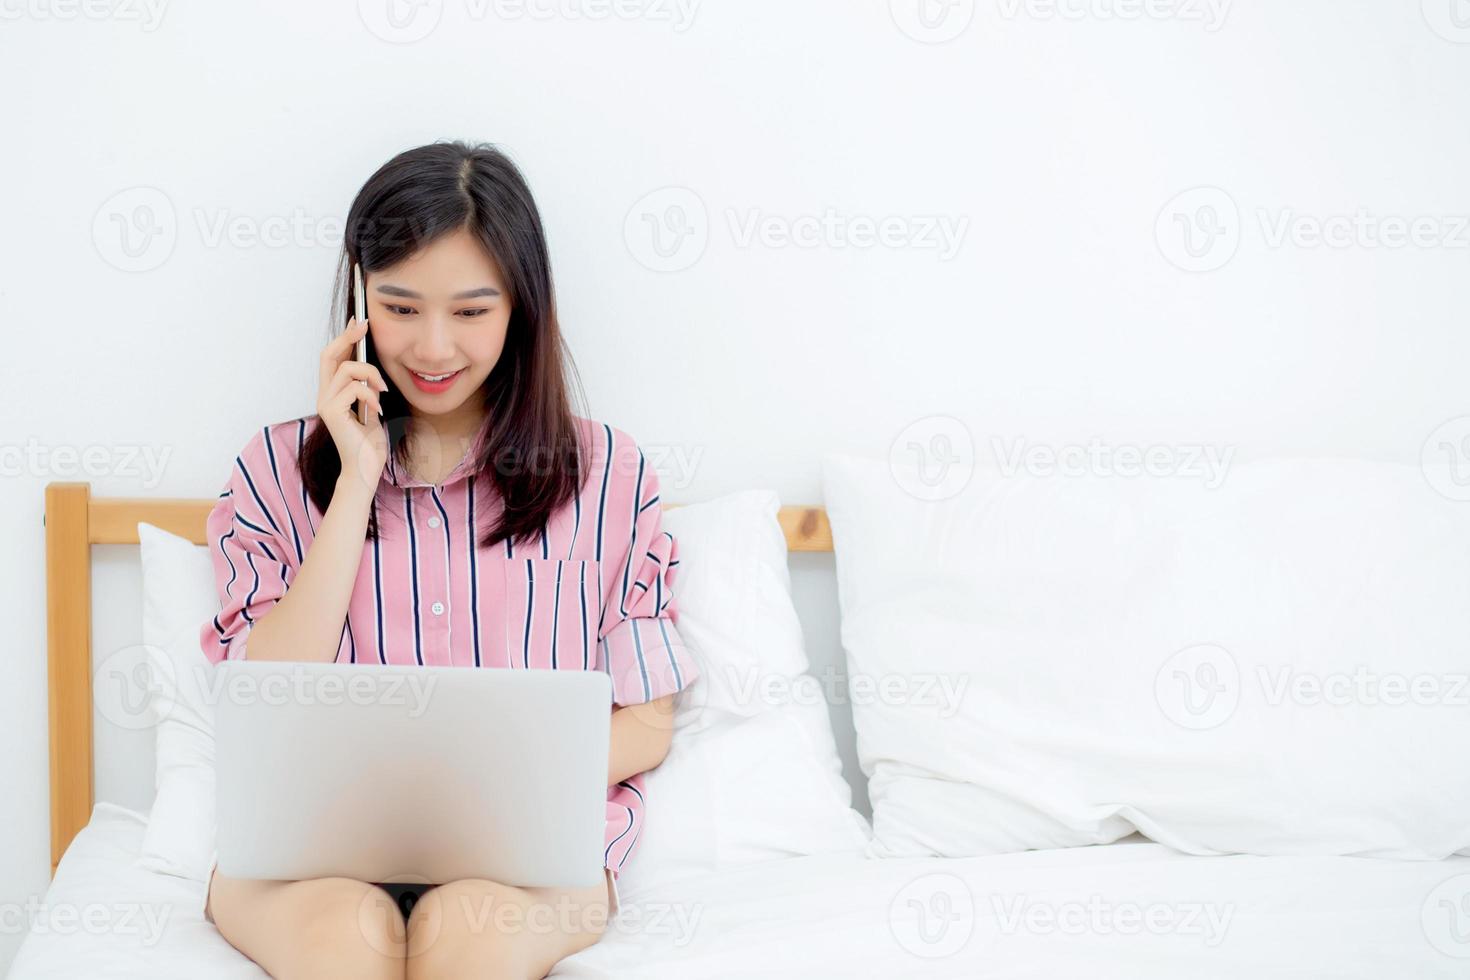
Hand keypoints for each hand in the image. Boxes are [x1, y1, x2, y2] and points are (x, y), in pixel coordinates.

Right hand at [318, 316, 388, 495]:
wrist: (365, 469)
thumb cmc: (369, 443)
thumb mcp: (371, 408)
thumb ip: (366, 389)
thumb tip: (372, 369)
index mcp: (332, 393)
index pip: (332, 357)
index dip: (344, 337)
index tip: (359, 322)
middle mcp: (324, 395)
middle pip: (328, 354)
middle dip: (348, 336)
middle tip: (365, 324)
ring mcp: (326, 403)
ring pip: (347, 369)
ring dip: (371, 374)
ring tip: (382, 390)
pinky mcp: (332, 412)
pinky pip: (354, 388)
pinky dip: (370, 394)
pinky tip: (377, 408)